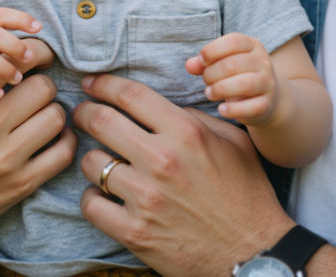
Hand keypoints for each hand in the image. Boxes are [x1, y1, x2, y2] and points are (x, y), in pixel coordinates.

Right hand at [0, 73, 74, 237]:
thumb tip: (9, 59)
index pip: (9, 64)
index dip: (27, 57)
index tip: (32, 61)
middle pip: (41, 88)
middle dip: (44, 86)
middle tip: (39, 93)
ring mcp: (5, 160)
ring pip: (55, 117)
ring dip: (54, 113)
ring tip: (45, 115)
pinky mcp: (21, 185)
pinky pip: (62, 153)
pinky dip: (65, 141)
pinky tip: (56, 138)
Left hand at [72, 74, 291, 275]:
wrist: (254, 253)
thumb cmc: (246, 196)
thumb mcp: (233, 143)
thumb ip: (197, 118)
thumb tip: (164, 107)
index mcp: (186, 133)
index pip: (130, 95)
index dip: (103, 84)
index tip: (91, 82)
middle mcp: (162, 160)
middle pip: (101, 121)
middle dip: (84, 113)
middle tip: (81, 114)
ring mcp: (145, 197)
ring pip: (92, 163)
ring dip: (92, 159)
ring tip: (101, 161)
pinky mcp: (134, 231)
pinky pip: (91, 204)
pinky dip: (93, 198)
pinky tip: (104, 196)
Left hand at [186, 33, 281, 125]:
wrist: (265, 97)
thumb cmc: (237, 75)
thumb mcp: (222, 63)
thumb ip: (204, 63)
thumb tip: (189, 65)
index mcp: (252, 45)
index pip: (234, 41)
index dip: (213, 50)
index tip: (202, 61)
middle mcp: (263, 62)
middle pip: (233, 64)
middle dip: (212, 73)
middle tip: (206, 81)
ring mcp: (267, 83)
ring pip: (244, 84)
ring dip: (220, 89)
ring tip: (209, 93)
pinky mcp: (266, 105)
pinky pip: (250, 107)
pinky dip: (233, 110)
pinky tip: (221, 109)